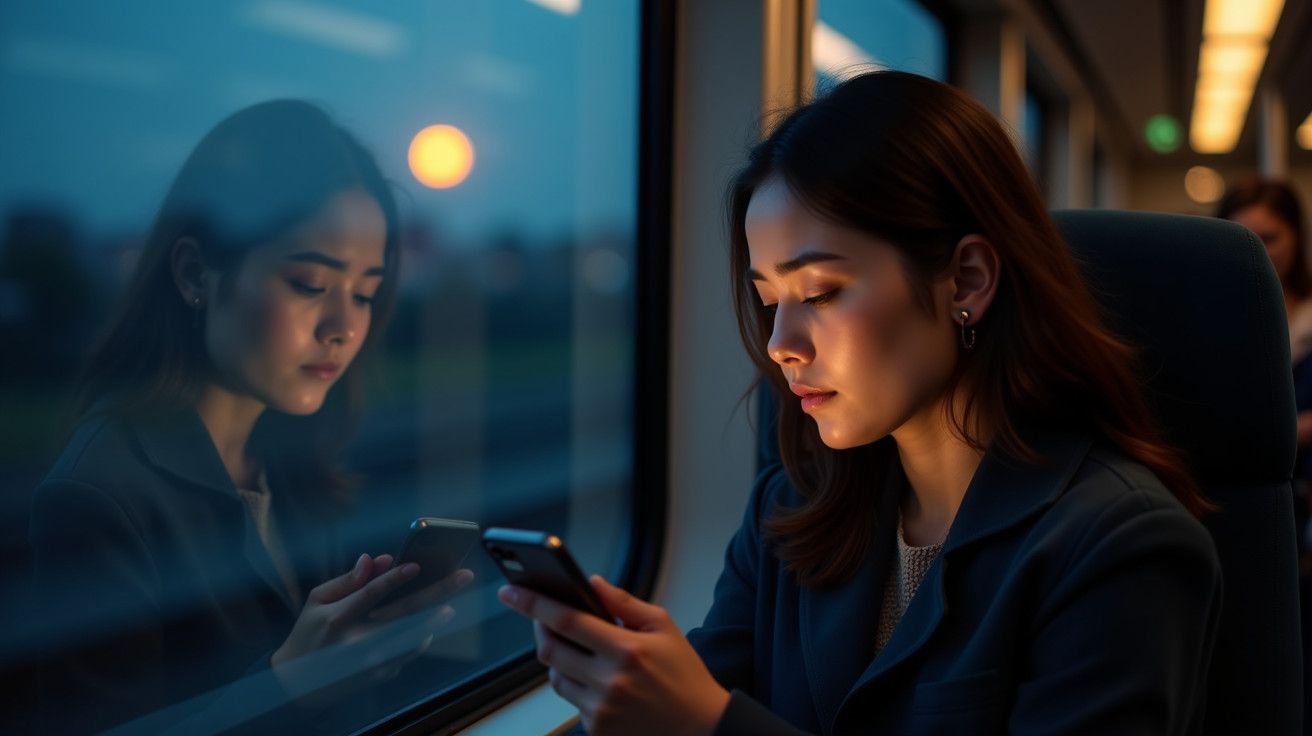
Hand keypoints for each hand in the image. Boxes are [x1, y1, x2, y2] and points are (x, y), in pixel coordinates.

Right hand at [272, 553, 469, 667]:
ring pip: (413, 637)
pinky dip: (422, 636)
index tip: (415, 565)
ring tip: (450, 606)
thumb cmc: (310, 633)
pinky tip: (433, 623)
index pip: (370, 594)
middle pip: (403, 613)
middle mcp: (357, 641)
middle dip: (436, 593)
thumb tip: (375, 559)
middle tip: (462, 577)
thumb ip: (348, 580)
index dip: (393, 579)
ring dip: (435, 620)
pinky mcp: (381, 672)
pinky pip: (409, 651)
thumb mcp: (317, 601)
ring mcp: (371, 660)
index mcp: (338, 618)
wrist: (299, 683)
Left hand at [498, 575, 729, 735]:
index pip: (567, 620)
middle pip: (550, 650)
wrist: (700, 726)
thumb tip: (592, 583)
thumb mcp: (663, 626)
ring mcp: (601, 708)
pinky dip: (575, 684)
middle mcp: (610, 681)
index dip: (534, 603)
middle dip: (538, 628)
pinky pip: (570, 700)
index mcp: (627, 649)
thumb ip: (623, 603)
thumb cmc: (683, 674)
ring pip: (555, 677)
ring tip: (578, 649)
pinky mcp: (597, 728)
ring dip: (558, 658)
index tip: (512, 591)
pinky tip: (595, 677)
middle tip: (540, 616)